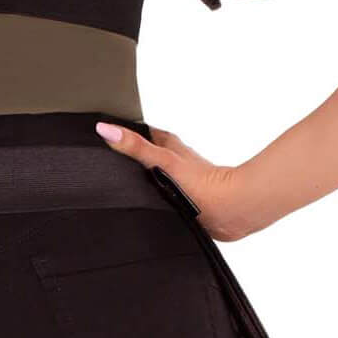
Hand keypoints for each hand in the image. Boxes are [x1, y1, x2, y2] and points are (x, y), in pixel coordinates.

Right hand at [95, 122, 269, 241]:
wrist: (231, 210)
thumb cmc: (204, 185)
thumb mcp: (162, 161)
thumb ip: (134, 147)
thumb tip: (106, 129)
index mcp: (170, 146)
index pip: (144, 131)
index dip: (127, 129)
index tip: (109, 127)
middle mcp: (176, 161)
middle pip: (150, 151)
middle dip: (133, 154)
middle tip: (113, 155)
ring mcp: (181, 181)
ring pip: (158, 173)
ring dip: (144, 177)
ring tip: (124, 182)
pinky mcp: (186, 201)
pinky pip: (164, 194)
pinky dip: (154, 196)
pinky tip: (148, 204)